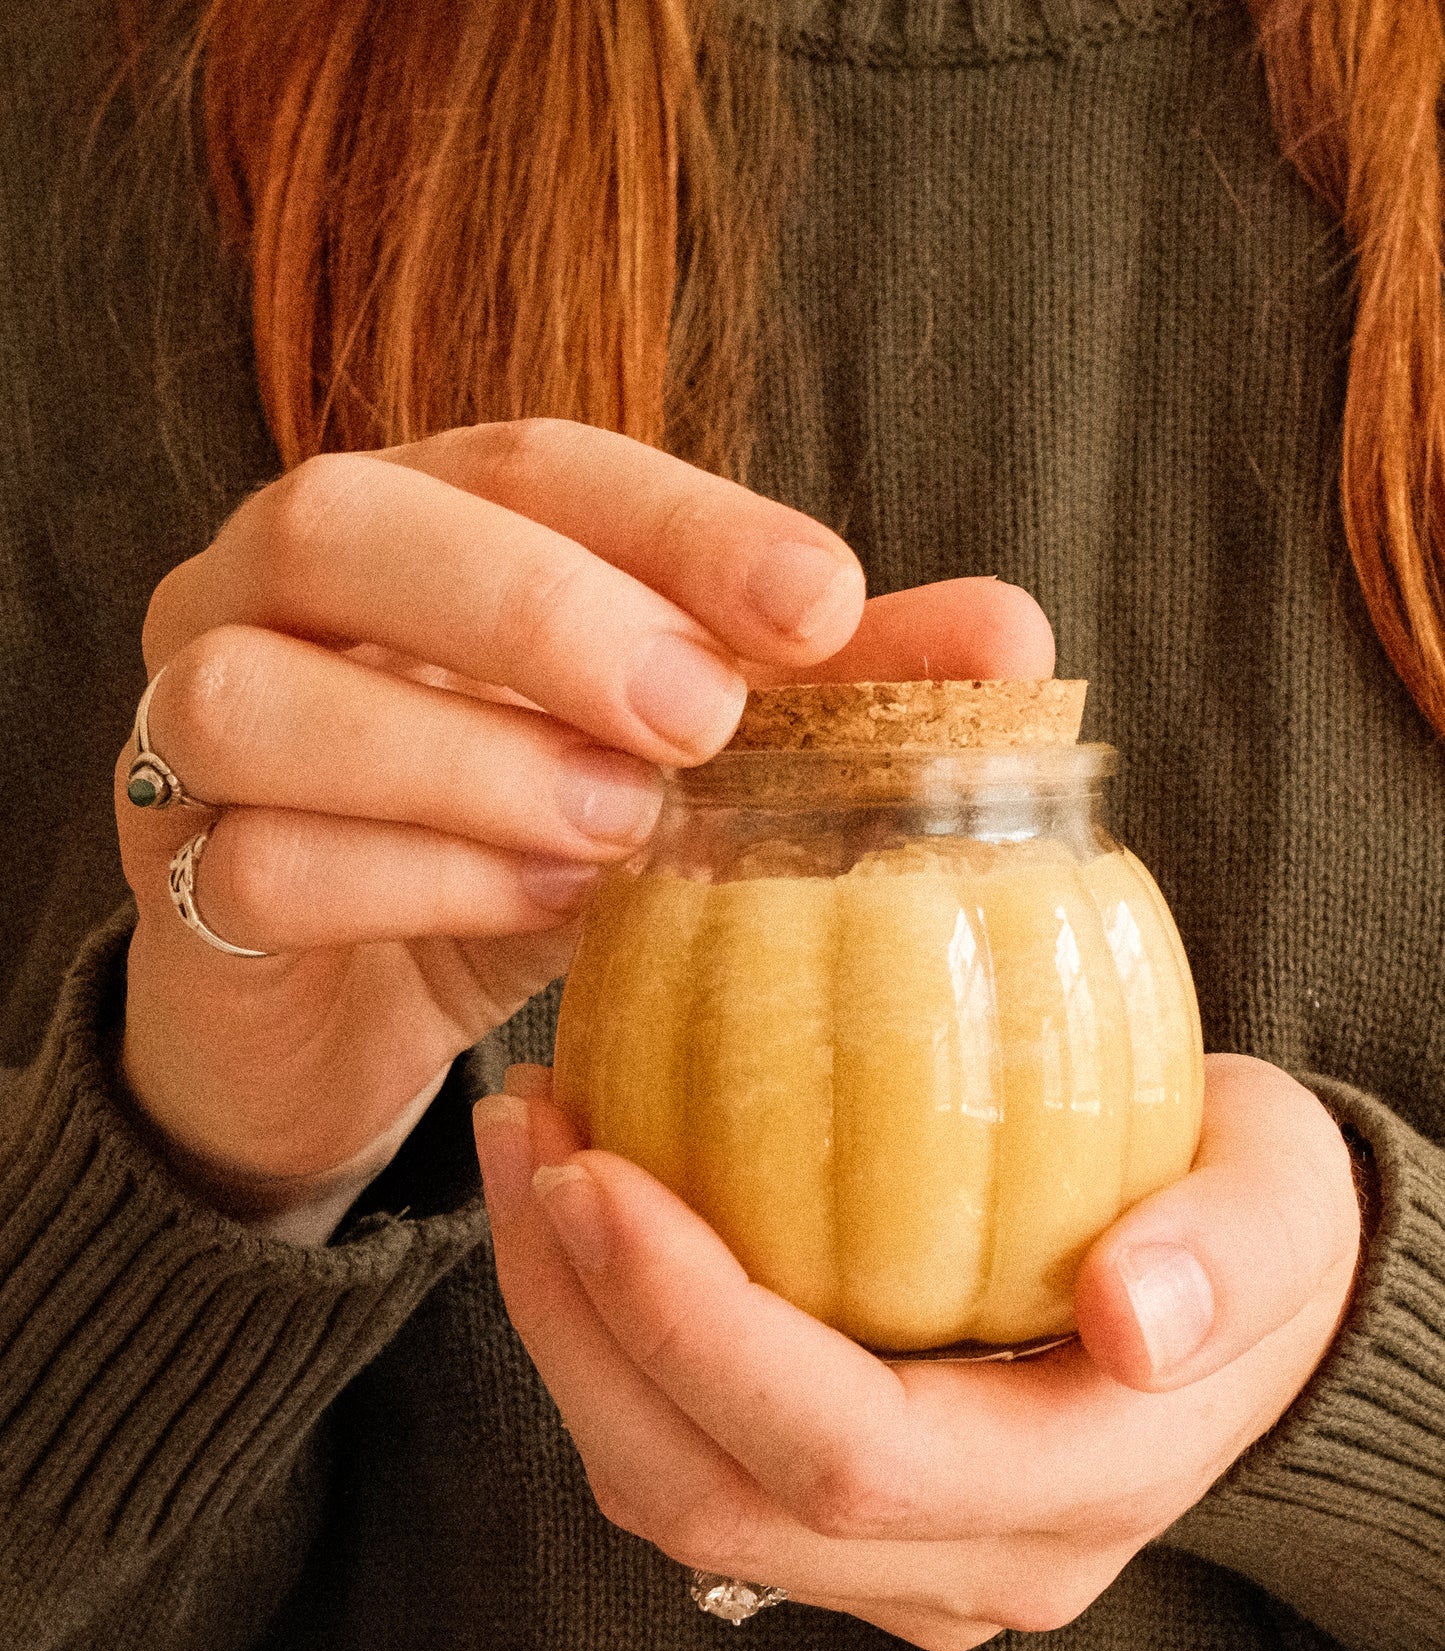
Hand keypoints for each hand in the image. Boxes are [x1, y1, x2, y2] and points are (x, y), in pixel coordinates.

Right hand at [121, 424, 1051, 1214]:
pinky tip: (528, 919)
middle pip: (343, 515)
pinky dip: (406, 885)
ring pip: (259, 692)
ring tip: (615, 836)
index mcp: (418, 517)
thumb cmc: (524, 852)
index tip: (826, 602)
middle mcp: (277, 588)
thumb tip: (1017, 641)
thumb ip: (827, 705)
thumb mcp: (680, 773)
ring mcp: (196, 724)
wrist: (358, 1011)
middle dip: (538, 609)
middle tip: (698, 719)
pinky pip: (256, 861)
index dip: (678, 519)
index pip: (532, 460)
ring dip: (460, 760)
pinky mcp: (178, 873)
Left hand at [474, 1054, 1361, 1649]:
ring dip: (566, 1334)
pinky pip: (685, 1467)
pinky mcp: (848, 1535)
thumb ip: (1231, 1256)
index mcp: (1077, 1488)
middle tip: (522, 1133)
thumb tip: (1133, 1315)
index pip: (843, 1455)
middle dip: (575, 1320)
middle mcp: (972, 1565)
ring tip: (527, 1154)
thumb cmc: (1256, 1225)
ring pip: (671, 1499)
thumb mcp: (1284, 1203)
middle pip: (710, 1497)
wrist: (1254, 1309)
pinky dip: (608, 1351)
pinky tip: (585, 1220)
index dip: (690, 1327)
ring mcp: (901, 1569)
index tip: (590, 1168)